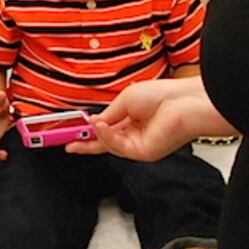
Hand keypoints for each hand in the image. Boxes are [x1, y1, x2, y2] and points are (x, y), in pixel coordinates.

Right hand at [66, 78, 216, 160]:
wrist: (182, 103)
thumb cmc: (162, 96)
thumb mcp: (125, 99)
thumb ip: (108, 114)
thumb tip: (93, 122)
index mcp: (131, 118)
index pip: (105, 128)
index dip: (88, 130)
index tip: (72, 131)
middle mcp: (134, 133)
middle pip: (104, 142)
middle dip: (84, 142)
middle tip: (66, 142)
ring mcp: (138, 144)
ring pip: (109, 145)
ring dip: (95, 136)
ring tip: (86, 125)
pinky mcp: (142, 152)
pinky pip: (118, 147)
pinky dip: (106, 137)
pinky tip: (101, 126)